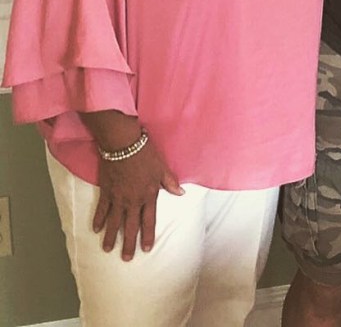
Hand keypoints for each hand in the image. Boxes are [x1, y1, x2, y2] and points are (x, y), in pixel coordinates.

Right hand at [93, 137, 183, 259]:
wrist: (123, 143)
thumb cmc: (145, 153)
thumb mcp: (162, 167)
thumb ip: (170, 182)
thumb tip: (181, 193)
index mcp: (148, 195)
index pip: (149, 220)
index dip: (147, 236)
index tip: (146, 249)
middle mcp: (133, 201)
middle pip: (131, 226)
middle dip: (129, 244)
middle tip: (126, 259)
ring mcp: (118, 198)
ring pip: (114, 222)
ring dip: (111, 237)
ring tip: (108, 250)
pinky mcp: (106, 192)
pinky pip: (101, 210)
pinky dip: (98, 220)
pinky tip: (96, 230)